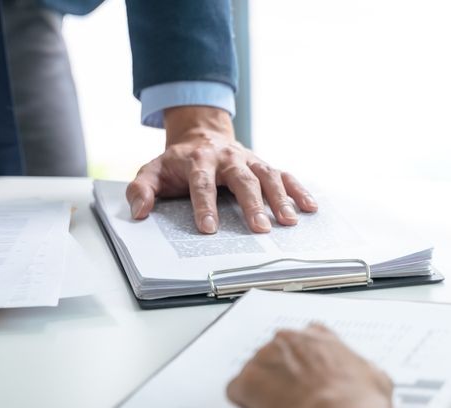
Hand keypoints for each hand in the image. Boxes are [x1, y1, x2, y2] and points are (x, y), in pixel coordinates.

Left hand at [126, 106, 316, 233]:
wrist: (200, 136)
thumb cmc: (175, 163)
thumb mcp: (151, 171)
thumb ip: (142, 190)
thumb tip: (139, 213)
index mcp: (198, 160)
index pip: (202, 184)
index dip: (204, 206)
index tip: (208, 229)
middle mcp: (227, 157)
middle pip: (242, 179)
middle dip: (252, 204)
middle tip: (260, 229)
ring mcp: (249, 160)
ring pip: (267, 176)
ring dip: (280, 198)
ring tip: (289, 222)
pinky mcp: (263, 164)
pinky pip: (284, 175)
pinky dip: (298, 190)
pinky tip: (310, 208)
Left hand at [226, 324, 393, 407]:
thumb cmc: (359, 401)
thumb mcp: (376, 378)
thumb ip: (361, 370)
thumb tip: (366, 378)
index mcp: (318, 337)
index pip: (304, 338)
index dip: (303, 359)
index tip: (304, 373)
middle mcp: (288, 340)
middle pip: (276, 355)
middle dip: (282, 375)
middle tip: (293, 398)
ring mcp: (264, 358)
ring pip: (256, 373)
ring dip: (263, 390)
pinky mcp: (247, 381)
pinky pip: (237, 392)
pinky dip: (245, 404)